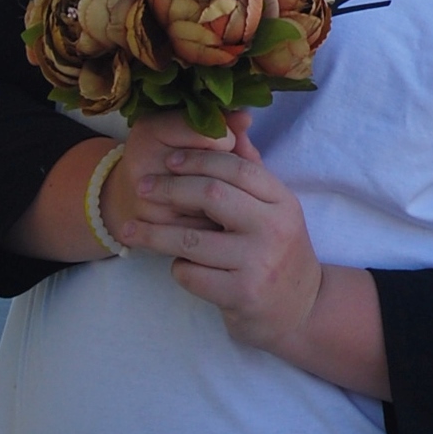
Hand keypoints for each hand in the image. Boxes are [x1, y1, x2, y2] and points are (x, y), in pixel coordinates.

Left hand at [116, 115, 324, 354]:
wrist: (301, 309)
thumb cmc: (280, 252)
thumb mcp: (275, 211)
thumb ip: (251, 172)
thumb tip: (232, 124)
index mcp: (284, 203)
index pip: (237, 167)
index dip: (198, 158)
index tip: (168, 160)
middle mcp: (275, 229)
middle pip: (211, 195)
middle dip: (169, 188)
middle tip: (141, 188)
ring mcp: (259, 263)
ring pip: (191, 239)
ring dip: (156, 234)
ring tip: (131, 230)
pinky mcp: (241, 294)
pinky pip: (190, 274)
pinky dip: (177, 268)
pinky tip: (180, 266)